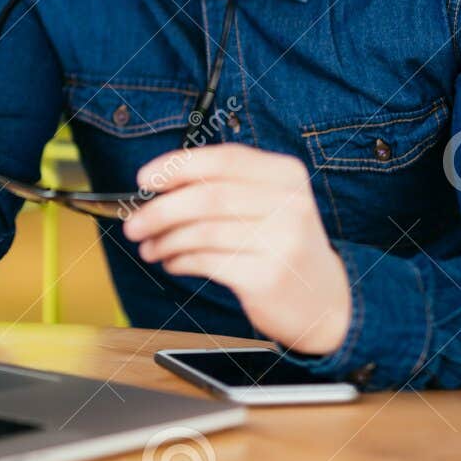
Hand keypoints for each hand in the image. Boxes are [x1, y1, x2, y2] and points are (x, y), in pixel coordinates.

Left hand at [123, 144, 351, 356]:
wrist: (327, 301)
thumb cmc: (282, 246)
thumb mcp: (270, 204)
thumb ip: (225, 188)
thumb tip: (159, 188)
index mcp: (285, 174)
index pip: (222, 160)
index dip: (176, 166)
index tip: (144, 179)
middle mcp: (288, 203)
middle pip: (206, 197)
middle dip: (160, 210)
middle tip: (133, 224)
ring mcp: (281, 240)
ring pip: (202, 231)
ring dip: (165, 240)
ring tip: (151, 248)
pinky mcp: (268, 276)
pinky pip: (208, 262)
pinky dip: (180, 260)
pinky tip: (173, 262)